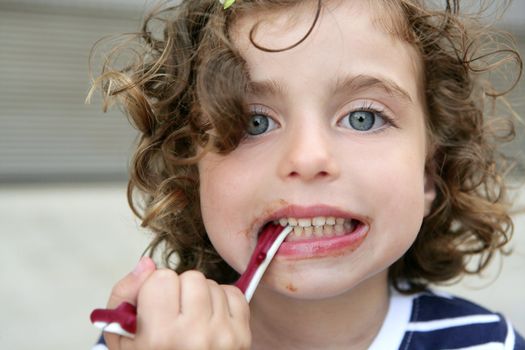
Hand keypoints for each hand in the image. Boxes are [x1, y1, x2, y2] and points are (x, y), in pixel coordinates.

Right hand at [104, 257, 250, 349]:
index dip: (154, 289)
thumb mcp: (122, 336)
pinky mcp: (242, 336)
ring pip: (212, 284)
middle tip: (174, 314)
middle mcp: (194, 337)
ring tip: (191, 320)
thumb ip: (124, 294)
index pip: (162, 277)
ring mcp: (222, 336)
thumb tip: (148, 263)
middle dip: (180, 290)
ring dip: (200, 296)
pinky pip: (234, 294)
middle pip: (191, 277)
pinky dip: (222, 301)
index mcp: (159, 337)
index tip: (154, 308)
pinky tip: (209, 320)